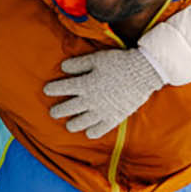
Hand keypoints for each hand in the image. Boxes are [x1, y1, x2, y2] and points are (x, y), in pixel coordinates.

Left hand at [44, 48, 162, 138]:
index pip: (62, 88)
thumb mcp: (97, 58)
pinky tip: (89, 133)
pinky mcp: (114, 118)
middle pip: (68, 108)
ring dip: (72, 124)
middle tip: (53, 113)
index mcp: (85, 84)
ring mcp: (101, 111)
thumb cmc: (119, 62)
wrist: (143, 72)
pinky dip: (92, 132)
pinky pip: (100, 130)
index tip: (47, 90)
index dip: (52, 89)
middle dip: (57, 111)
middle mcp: (90, 100)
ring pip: (80, 122)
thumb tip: (63, 67)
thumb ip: (79, 64)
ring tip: (69, 125)